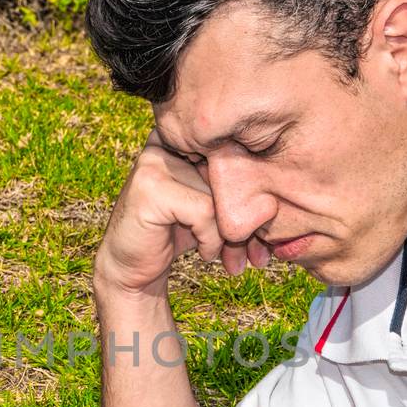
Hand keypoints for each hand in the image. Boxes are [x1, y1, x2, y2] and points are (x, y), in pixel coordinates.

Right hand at [93, 131, 272, 297]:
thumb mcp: (213, 207)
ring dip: (232, 234)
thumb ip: (239, 192)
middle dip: (247, 218)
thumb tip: (273, 205)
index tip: (263, 231)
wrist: (133, 270)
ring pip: (219, 194)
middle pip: (228, 173)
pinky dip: (211, 239)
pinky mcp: (150, 187)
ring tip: (230, 258)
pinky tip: (205, 253)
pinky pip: (204, 211)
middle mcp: (167, 141)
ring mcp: (155, 162)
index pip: (236, 154)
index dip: (252, 194)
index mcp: (184, 136)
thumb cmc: (177, 234)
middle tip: (256, 253)